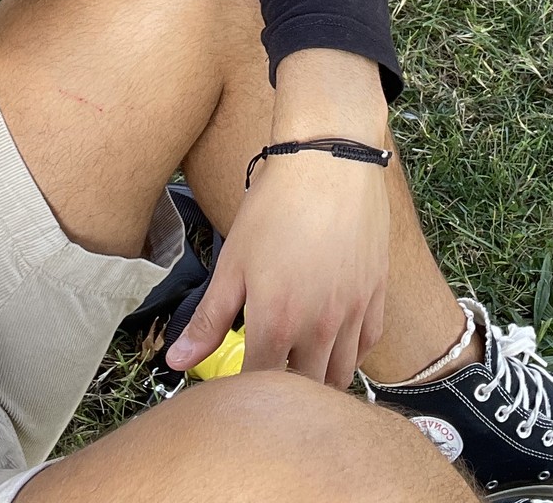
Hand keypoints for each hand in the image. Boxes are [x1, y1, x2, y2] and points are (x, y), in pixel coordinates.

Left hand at [166, 49, 391, 388]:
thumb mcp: (233, 262)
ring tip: (298, 373)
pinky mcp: (376, 293)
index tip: (234, 384)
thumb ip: (208, 320)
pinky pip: (368, 343)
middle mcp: (320, 326)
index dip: (244, 390)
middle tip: (265, 382)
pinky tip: (333, 346)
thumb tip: (176, 364)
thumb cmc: (275, 207)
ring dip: (318, 381)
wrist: (329, 161)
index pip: (260, 383)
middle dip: (282, 392)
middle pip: (304, 389)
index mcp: (278, 321)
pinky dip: (350, 354)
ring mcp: (354, 312)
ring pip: (340, 374)